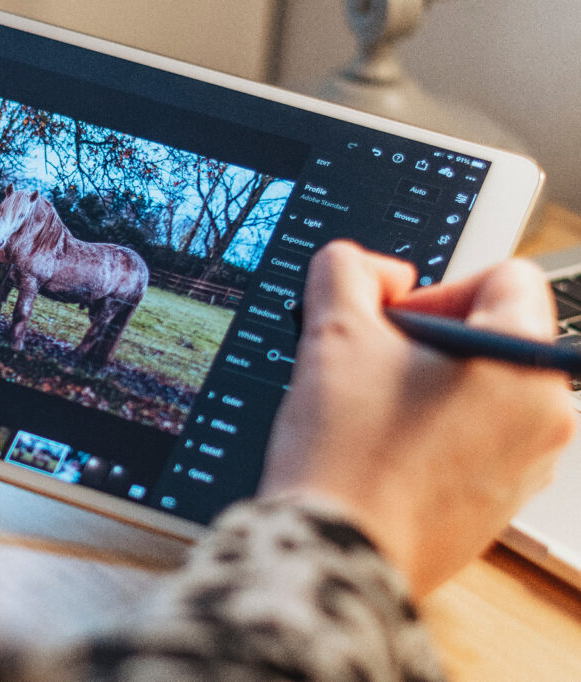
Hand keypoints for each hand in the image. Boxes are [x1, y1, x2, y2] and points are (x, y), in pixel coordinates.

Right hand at [259, 240, 574, 596]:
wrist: (333, 553)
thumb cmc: (344, 452)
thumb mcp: (333, 334)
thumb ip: (346, 271)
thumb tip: (368, 269)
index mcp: (524, 362)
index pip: (505, 276)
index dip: (436, 290)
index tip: (389, 326)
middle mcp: (546, 414)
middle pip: (491, 335)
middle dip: (426, 342)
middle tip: (370, 370)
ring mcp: (528, 465)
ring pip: (480, 390)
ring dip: (427, 388)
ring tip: (371, 416)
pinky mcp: (500, 503)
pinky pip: (475, 442)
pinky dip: (432, 434)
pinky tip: (382, 453)